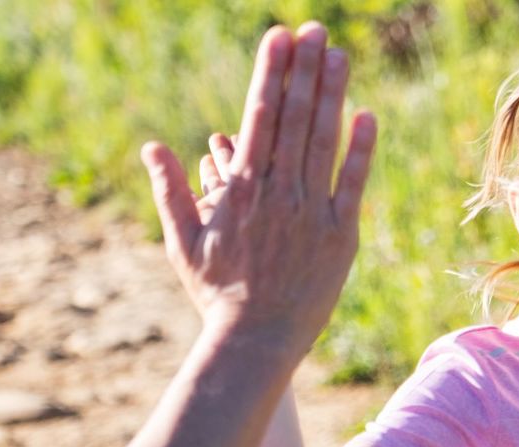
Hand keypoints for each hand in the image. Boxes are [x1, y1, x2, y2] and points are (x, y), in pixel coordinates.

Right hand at [141, 22, 377, 358]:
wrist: (254, 343)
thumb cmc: (215, 294)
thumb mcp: (182, 242)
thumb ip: (170, 190)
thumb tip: (151, 147)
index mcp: (240, 189)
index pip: (258, 117)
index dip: (270, 73)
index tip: (278, 37)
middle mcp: (276, 193)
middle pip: (293, 118)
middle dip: (303, 69)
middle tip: (314, 28)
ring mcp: (310, 212)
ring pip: (323, 142)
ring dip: (331, 94)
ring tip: (338, 54)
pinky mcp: (340, 235)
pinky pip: (352, 184)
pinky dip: (361, 149)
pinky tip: (367, 113)